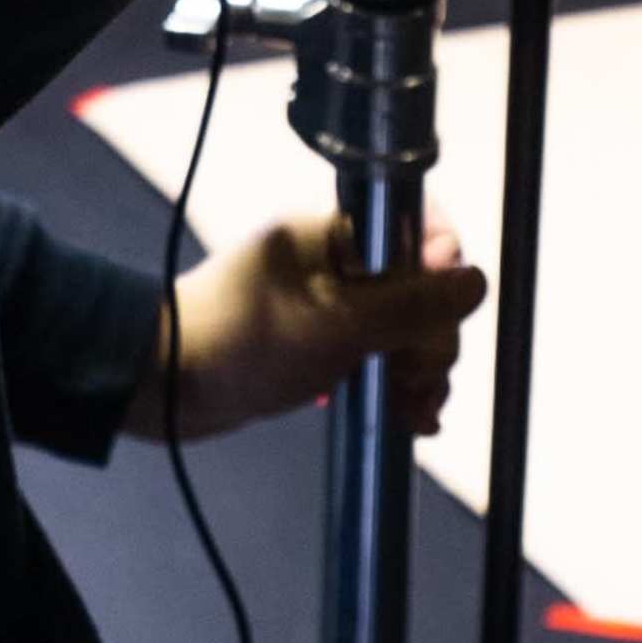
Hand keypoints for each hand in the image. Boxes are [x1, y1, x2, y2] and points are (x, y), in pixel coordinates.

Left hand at [126, 212, 487, 445]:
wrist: (166, 389)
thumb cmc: (237, 344)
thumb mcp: (334, 326)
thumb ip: (408, 305)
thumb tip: (475, 281)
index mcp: (331, 231)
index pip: (415, 224)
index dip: (442, 267)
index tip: (443, 312)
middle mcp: (337, 260)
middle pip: (421, 286)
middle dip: (431, 336)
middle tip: (415, 378)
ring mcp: (333, 304)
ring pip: (407, 327)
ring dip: (421, 369)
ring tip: (413, 409)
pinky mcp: (326, 344)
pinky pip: (382, 355)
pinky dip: (398, 385)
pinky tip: (408, 418)